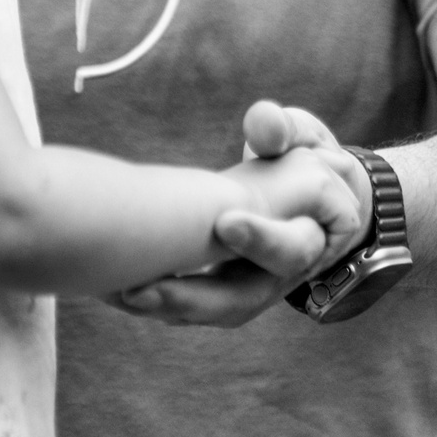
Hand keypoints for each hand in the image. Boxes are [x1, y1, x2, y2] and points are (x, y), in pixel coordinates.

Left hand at [107, 101, 365, 327]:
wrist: (304, 189)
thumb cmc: (298, 153)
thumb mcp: (297, 133)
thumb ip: (282, 129)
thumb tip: (263, 125)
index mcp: (318, 234)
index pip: (295, 249)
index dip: (263, 240)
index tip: (224, 223)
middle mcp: (289, 272)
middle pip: (249, 295)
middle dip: (199, 290)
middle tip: (147, 284)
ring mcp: (260, 286)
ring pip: (221, 311)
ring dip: (174, 306)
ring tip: (124, 294)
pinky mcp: (230, 291)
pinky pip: (200, 309)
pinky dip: (163, 303)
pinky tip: (118, 290)